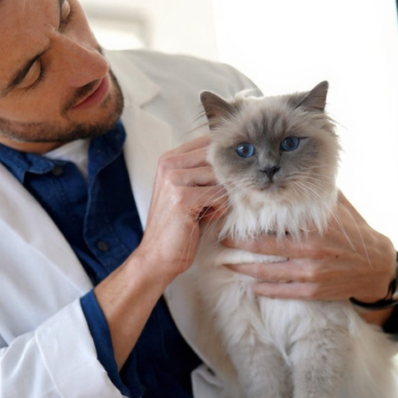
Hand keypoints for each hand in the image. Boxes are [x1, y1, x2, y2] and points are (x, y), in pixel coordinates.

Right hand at [132, 135, 226, 283]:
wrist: (158, 255)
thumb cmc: (178, 224)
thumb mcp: (188, 191)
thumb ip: (203, 171)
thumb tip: (239, 156)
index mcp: (169, 159)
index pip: (207, 142)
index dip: (223, 158)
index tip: (227, 176)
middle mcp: (169, 164)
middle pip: (216, 158)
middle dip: (224, 179)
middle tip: (216, 199)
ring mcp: (173, 179)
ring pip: (220, 176)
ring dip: (221, 196)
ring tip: (207, 209)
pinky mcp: (182, 197)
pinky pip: (219, 194)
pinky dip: (219, 208)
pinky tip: (205, 217)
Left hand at [223, 192, 395, 302]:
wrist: (377, 267)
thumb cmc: (355, 233)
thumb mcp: (340, 208)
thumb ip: (317, 194)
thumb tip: (297, 172)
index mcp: (314, 226)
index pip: (276, 222)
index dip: (252, 220)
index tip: (234, 216)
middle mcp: (311, 249)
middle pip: (266, 246)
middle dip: (240, 243)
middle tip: (222, 239)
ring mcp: (312, 273)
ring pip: (270, 271)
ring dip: (245, 268)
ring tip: (227, 262)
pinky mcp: (314, 290)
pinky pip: (283, 291)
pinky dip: (265, 289)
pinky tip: (251, 285)